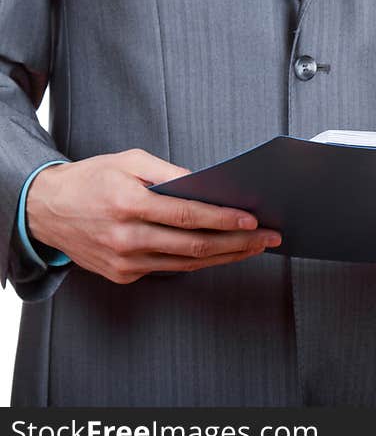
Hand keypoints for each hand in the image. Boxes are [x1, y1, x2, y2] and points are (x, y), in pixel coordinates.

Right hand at [26, 149, 280, 283]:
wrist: (46, 210)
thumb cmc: (92, 180)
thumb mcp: (129, 161)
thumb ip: (170, 174)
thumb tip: (209, 187)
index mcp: (128, 203)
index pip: (187, 216)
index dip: (224, 219)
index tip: (253, 219)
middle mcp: (126, 237)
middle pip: (195, 245)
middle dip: (239, 242)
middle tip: (269, 237)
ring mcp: (124, 261)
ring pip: (187, 263)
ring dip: (227, 256)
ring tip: (255, 246)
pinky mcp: (123, 275)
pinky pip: (170, 268)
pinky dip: (200, 261)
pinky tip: (223, 253)